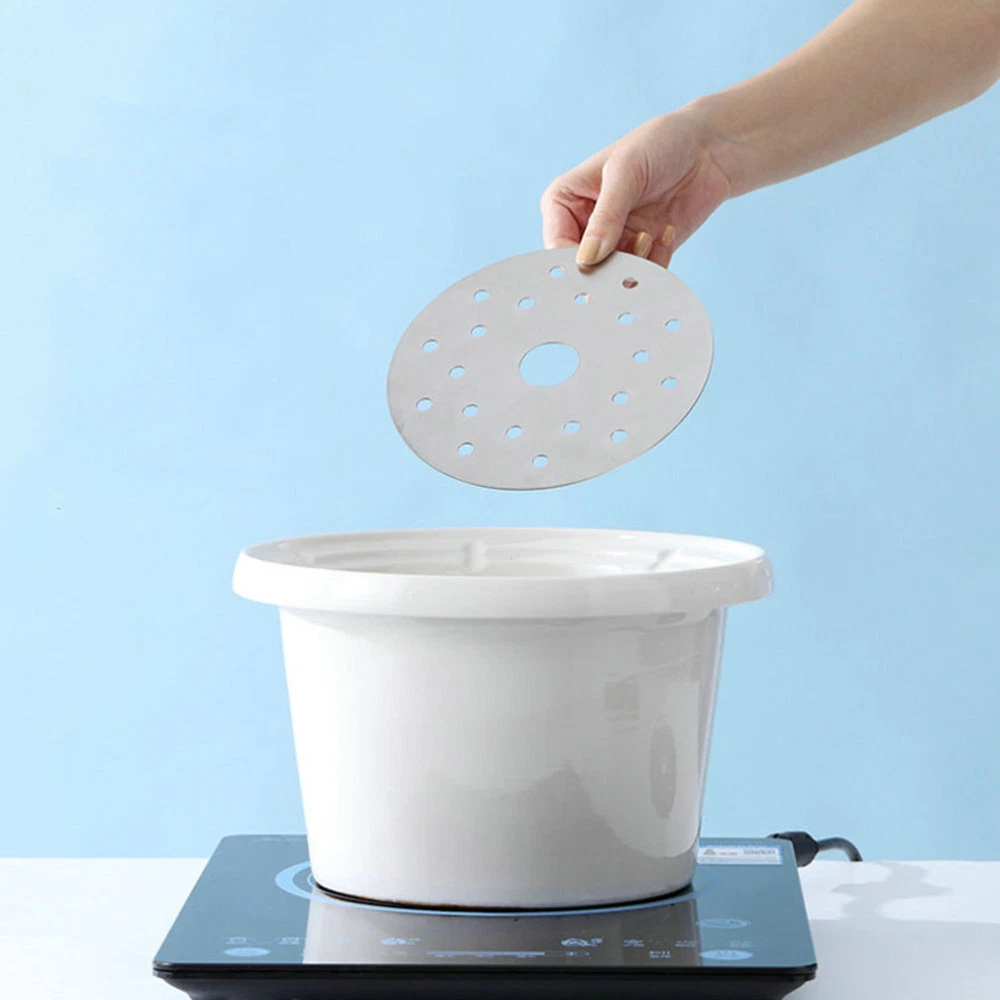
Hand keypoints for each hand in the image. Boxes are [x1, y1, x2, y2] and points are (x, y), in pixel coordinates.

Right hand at [540, 107, 734, 268]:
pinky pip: (640, 277)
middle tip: (626, 258)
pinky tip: (666, 232)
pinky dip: (655, 263)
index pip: (556, 243)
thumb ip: (605, 217)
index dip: (570, 260)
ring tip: (649, 236)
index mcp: (565, 201)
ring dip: (634, 265)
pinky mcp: (642, 253)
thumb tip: (586, 259)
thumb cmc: (660, 143)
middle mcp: (584, 226)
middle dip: (604, 270)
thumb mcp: (626, 172)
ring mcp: (613, 242)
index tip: (591, 267)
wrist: (708, 148)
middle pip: (581, 268)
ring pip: (612, 278)